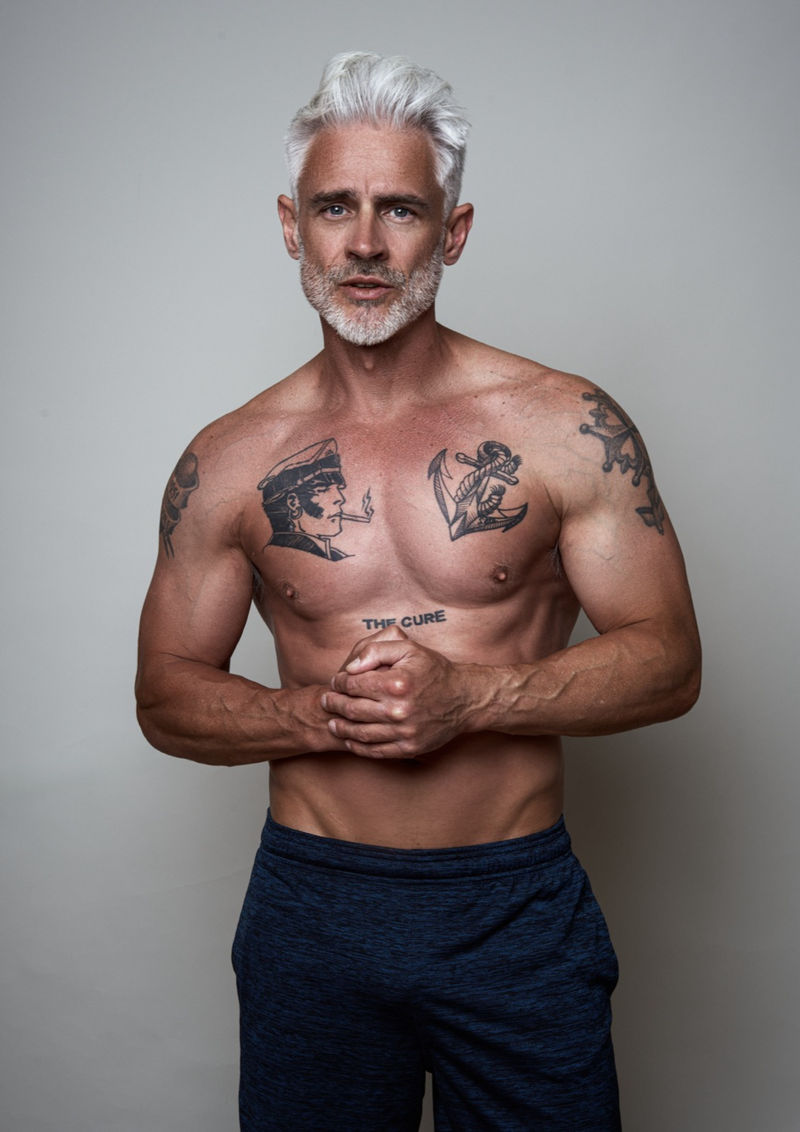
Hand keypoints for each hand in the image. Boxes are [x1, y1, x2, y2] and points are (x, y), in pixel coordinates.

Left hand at [321, 626, 474, 758]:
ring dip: (341, 727)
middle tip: (326, 700)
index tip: (336, 680)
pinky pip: (375, 751)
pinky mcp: (409, 748)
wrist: (464, 699)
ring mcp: (404, 732)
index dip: (340, 682)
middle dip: (334, 704)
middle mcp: (399, 710)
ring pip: (360, 733)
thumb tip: (350, 668)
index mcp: (397, 683)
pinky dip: (358, 747)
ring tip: (333, 722)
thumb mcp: (408, 648)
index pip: (354, 684)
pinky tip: (350, 740)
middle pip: (352, 709)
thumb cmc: (434, 671)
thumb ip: (376, 650)